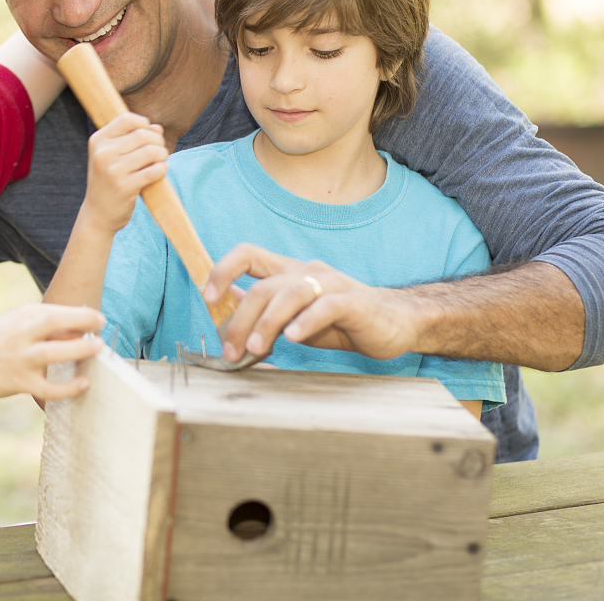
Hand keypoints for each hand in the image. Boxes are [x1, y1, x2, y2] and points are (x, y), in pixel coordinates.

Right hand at [0, 304, 105, 401]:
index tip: (99, 318)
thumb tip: (82, 325)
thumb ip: (43, 322)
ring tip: (98, 348)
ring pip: (51, 354)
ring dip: (78, 349)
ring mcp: (19, 360)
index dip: (79, 313)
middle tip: (102, 325)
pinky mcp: (20, 383)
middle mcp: (18, 335)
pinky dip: (67, 387)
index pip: (52, 310)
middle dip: (80, 321)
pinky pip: (48, 388)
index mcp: (19, 317)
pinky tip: (84, 383)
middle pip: (51, 323)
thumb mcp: (15, 323)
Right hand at [82, 113, 167, 233]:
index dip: (144, 125)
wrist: (98, 215)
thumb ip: (132, 138)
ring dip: (162, 156)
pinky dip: (162, 170)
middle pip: (143, 134)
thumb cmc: (108, 182)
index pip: (127, 119)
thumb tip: (157, 128)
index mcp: (97, 141)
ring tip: (160, 163)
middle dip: (158, 142)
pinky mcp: (124, 187)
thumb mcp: (111, 156)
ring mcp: (112, 171)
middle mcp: (102, 153)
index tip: (148, 137)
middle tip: (159, 153)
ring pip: (151, 152)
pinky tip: (158, 173)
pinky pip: (154, 171)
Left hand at [205, 243, 420, 361]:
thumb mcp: (294, 316)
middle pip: (263, 287)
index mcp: (288, 271)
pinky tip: (293, 338)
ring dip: (267, 323)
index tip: (208, 299)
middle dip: (241, 320)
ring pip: (289, 294)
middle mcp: (307, 271)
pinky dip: (305, 322)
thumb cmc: (340, 321)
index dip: (222, 271)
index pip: (247, 254)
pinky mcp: (353, 302)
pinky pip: (325, 306)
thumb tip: (226, 306)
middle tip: (232, 350)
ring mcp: (331, 284)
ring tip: (256, 348)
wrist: (395, 324)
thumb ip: (264, 310)